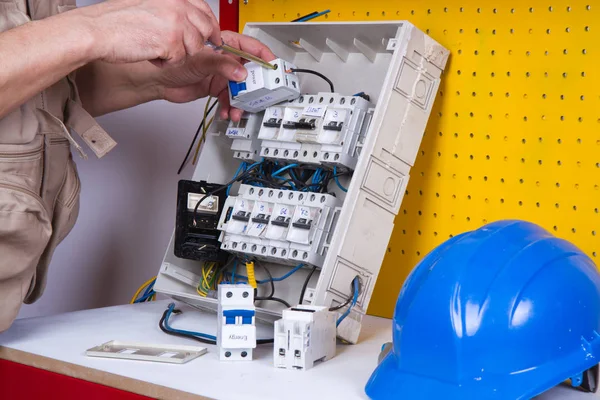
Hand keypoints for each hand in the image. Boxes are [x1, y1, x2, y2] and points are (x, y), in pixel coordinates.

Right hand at [77, 0, 221, 65]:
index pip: (205, 10)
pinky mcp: (171, 42)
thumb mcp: (151, 5)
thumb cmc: (116, 20)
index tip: (213, 37)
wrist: (97, 30)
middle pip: (206, 30)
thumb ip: (173, 10)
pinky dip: (166, 63)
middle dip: (196, 44)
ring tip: (156, 49)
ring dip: (177, 54)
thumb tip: (193, 22)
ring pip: (194, 48)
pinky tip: (151, 55)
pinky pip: (180, 60)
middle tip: (180, 50)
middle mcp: (177, 5)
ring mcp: (176, 23)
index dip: (210, 26)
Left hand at [154, 31, 276, 120]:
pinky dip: (230, 107)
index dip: (265, 56)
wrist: (159, 82)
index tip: (273, 67)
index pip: (251, 47)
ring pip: (241, 89)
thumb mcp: (201, 61)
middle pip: (250, 71)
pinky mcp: (217, 89)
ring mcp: (222, 75)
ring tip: (237, 109)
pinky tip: (226, 112)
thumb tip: (240, 72)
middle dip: (255, 85)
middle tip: (259, 95)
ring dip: (241, 101)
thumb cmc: (174, 62)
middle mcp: (226, 60)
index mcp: (225, 45)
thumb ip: (222, 66)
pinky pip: (230, 99)